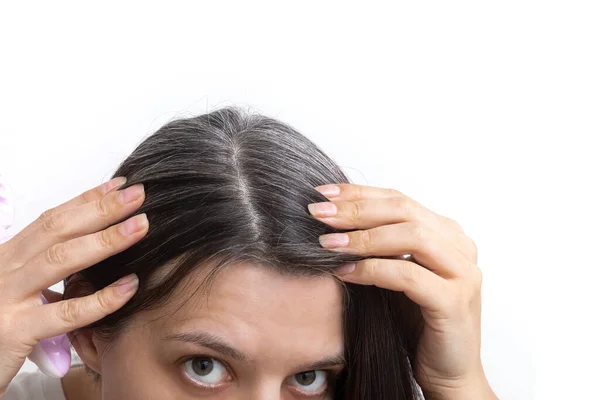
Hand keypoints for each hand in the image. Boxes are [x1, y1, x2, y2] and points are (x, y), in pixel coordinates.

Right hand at [0, 177, 147, 395]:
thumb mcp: (17, 291)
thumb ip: (45, 272)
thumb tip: (89, 249)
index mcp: (8, 258)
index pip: (51, 220)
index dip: (86, 200)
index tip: (119, 185)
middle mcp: (4, 270)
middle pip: (58, 230)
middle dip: (101, 209)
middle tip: (139, 195)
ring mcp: (7, 298)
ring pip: (60, 260)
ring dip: (105, 241)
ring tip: (141, 227)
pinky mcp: (14, 332)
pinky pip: (65, 313)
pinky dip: (101, 299)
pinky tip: (129, 286)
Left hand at [308, 184, 496, 399]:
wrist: (448, 373)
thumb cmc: (417, 322)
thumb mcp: (395, 274)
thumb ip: (379, 246)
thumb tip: (332, 219)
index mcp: (447, 234)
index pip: (399, 199)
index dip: (359, 193)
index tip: (323, 193)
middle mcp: (460, 246)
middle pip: (404, 210)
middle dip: (356, 209)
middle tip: (318, 213)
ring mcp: (462, 273)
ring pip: (411, 236)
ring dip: (362, 237)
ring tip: (326, 243)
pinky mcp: (454, 301)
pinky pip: (408, 275)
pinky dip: (372, 270)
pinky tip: (344, 273)